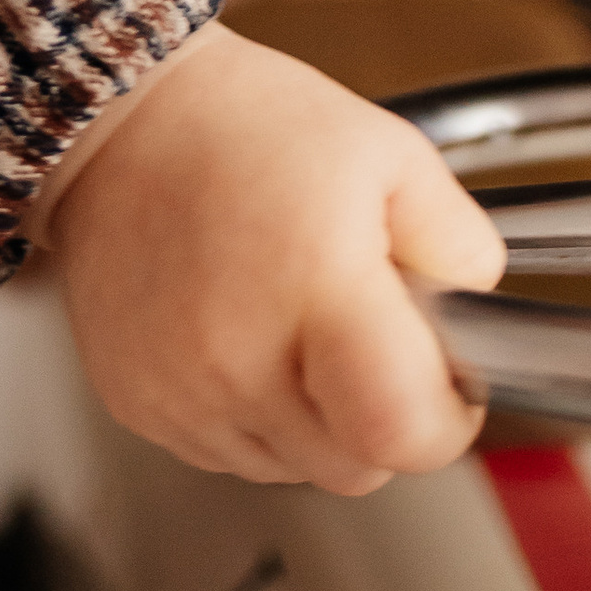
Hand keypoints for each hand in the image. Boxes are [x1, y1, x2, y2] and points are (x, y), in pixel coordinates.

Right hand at [46, 26, 506, 492]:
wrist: (114, 120)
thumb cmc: (243, 126)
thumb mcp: (388, 152)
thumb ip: (458, 240)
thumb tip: (477, 310)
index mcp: (314, 288)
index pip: (401, 432)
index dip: (446, 423)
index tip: (451, 387)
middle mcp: (240, 356)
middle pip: (354, 466)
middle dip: (383, 416)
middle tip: (371, 340)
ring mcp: (182, 391)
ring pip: (292, 470)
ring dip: (315, 422)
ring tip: (296, 327)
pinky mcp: (138, 405)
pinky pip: (225, 453)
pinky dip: (251, 414)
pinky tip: (243, 337)